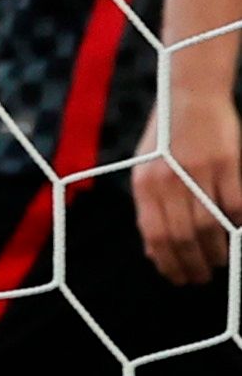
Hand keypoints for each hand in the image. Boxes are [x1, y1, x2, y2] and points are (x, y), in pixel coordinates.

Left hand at [141, 96, 241, 283]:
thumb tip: (152, 250)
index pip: (155, 236)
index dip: (168, 263)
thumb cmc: (166, 138)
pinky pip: (235, 206)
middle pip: (183, 237)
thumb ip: (149, 208)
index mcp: (144, 184)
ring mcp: (198, 173)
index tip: (177, 277)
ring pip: (210, 226)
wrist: (189, 98)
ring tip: (220, 261)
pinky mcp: (226, 164)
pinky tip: (235, 233)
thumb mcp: (145, 171)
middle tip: (202, 277)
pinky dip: (236, 225)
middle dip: (193, 264)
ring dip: (217, 251)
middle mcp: (168, 181)